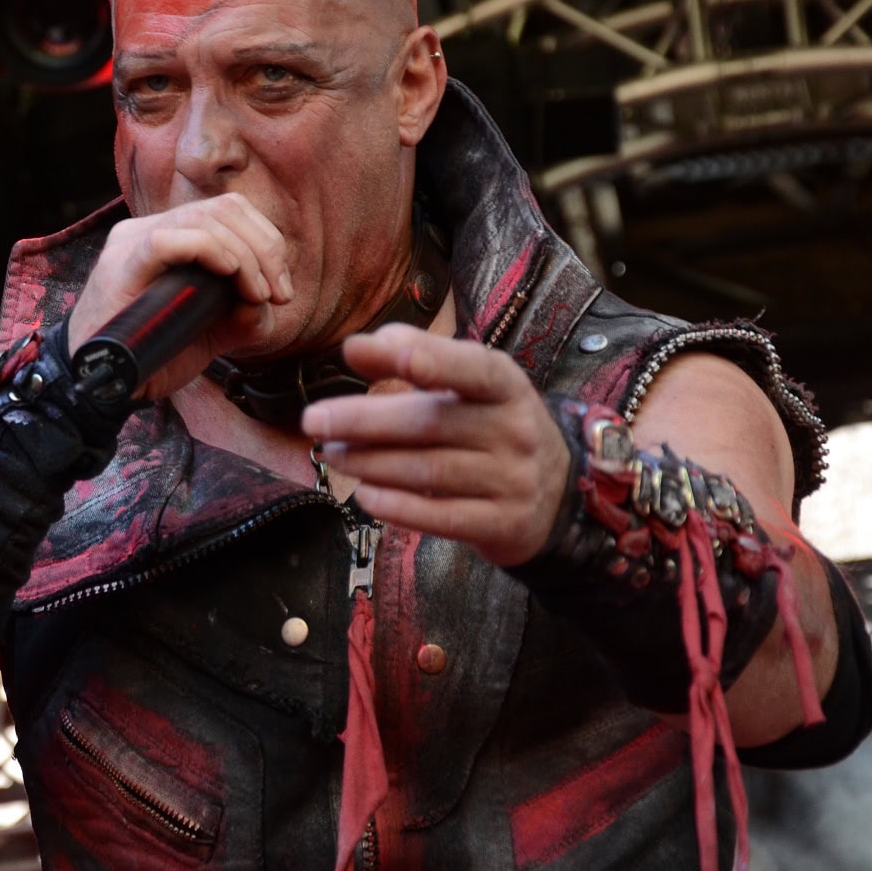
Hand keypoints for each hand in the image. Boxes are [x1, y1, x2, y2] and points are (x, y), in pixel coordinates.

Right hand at [66, 193, 292, 400]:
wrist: (106, 385)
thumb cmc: (154, 354)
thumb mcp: (213, 333)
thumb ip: (243, 316)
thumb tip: (267, 300)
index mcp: (173, 236)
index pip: (229, 211)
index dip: (268, 241)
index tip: (282, 290)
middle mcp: (150, 230)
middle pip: (224, 208)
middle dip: (266, 248)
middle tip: (278, 293)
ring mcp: (132, 242)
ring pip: (203, 218)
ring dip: (246, 255)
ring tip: (257, 293)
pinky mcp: (121, 265)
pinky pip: (167, 240)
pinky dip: (209, 251)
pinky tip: (230, 274)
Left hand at [300, 324, 571, 566]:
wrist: (557, 495)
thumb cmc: (492, 426)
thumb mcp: (467, 387)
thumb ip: (412, 359)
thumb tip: (356, 347)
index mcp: (506, 385)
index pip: (471, 368)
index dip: (429, 358)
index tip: (377, 349)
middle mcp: (516, 430)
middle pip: (431, 423)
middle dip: (365, 421)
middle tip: (313, 420)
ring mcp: (513, 480)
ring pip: (430, 471)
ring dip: (371, 463)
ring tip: (332, 454)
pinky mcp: (504, 523)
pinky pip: (443, 517)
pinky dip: (398, 507)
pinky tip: (364, 496)